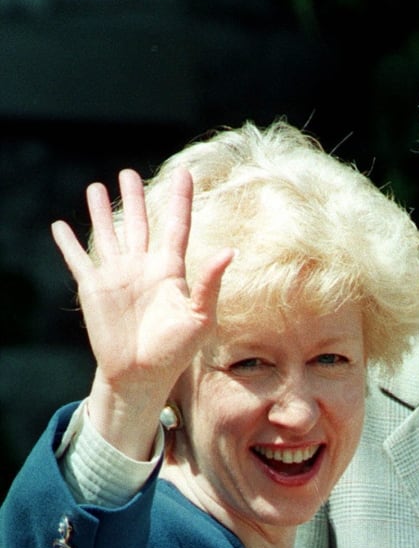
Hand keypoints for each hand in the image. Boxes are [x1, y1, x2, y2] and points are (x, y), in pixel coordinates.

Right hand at [51, 168, 232, 458]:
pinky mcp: (94, 288)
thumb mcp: (200, 316)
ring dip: (101, 212)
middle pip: (139, 223)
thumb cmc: (177, 349)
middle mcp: (143, 267)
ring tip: (96, 187)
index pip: (177, 225)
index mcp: (171, 270)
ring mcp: (118, 275)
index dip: (181, 199)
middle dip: (134, 198)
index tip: (185, 172)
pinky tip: (60, 226)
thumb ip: (209, 283)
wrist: (142, 375)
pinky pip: (78, 259)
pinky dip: (67, 243)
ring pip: (108, 234)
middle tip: (128, 173)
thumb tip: (229, 251)